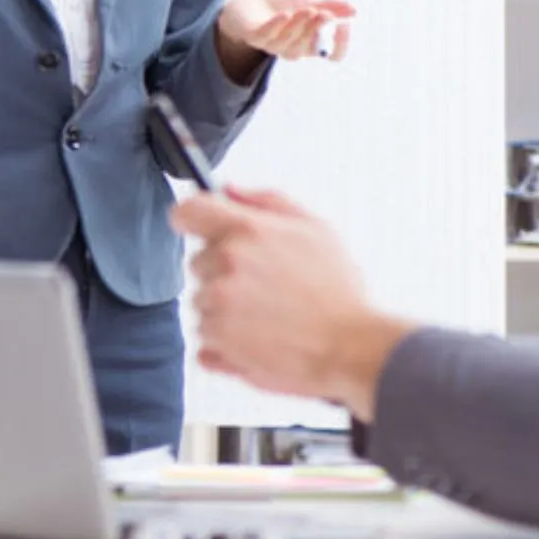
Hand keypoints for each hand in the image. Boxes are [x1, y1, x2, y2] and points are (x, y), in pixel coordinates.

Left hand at [172, 186, 410, 418]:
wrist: (351, 348)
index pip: (188, 211)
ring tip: (268, 316)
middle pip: (197, 262)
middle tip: (263, 286)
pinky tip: (260, 340)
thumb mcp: (316, 230)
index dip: (192, 219)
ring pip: (202, 301)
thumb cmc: (338, 292)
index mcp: (247, 230)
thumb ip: (267, 201)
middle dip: (222, 272)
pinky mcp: (216, 339)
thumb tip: (229, 189)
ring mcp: (217, 304)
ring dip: (224, 309)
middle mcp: (226, 264)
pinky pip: (205, 337)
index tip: (199, 228)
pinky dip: (225, 342)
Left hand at [217, 0, 355, 62]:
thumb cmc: (281, 8)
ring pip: (288, 42)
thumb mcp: (308, 3)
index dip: (341, 45)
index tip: (345, 25)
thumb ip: (330, 6)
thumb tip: (354, 10)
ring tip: (307, 9)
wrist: (246, 6)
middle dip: (317, 29)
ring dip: (299, 25)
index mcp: (310, 44)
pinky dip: (276, 25)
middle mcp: (293, 48)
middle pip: (309, 46)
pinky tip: (285, 14)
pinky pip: (266, 36)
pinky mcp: (254, 37)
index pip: (332, 55)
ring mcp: (273, 45)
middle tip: (324, 13)